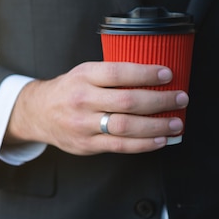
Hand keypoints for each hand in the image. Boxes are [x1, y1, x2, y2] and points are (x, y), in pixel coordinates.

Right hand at [5, 62, 188, 154]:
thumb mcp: (83, 72)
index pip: (119, 73)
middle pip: (128, 101)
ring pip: (127, 126)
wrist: (38, 113)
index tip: (167, 74)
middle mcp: (82, 99)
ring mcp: (84, 124)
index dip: (146, 73)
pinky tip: (160, 140)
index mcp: (83, 76)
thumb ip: (111, 74)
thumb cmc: (68, 90)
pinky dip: (144, 144)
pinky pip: (120, 146)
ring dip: (157, 125)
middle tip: (180, 98)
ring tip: (176, 122)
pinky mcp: (87, 144)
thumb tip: (153, 75)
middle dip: (160, 100)